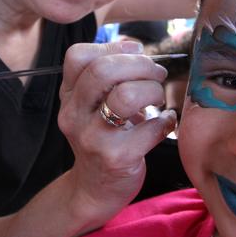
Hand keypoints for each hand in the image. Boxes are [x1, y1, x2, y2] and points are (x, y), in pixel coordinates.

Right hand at [57, 41, 175, 223]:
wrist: (94, 190)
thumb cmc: (103, 138)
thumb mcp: (93, 105)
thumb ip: (108, 76)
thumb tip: (135, 47)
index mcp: (69, 95)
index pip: (78, 56)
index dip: (113, 47)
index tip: (137, 53)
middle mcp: (74, 114)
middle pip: (104, 70)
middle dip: (141, 65)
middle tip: (157, 74)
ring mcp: (92, 137)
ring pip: (126, 95)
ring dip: (152, 91)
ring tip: (159, 99)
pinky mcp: (116, 158)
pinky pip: (150, 128)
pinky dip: (166, 120)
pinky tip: (165, 122)